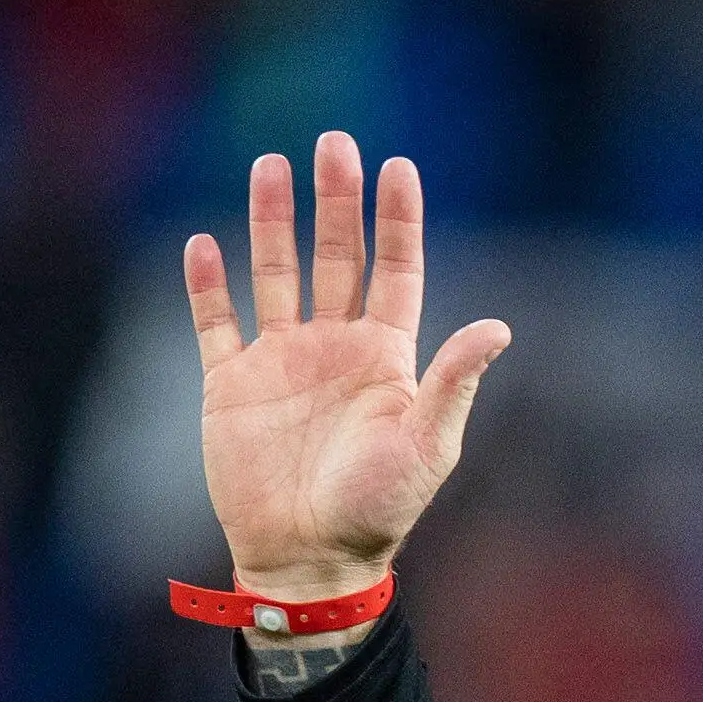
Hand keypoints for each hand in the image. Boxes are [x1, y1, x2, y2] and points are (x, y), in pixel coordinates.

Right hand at [184, 132, 509, 611]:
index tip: (398, 166)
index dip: (397, 220)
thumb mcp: (425, 445)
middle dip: (335, 200)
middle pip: (335, 256)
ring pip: (275, 272)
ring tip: (270, 165)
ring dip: (271, 221)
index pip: (395, 269)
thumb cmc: (377, 510)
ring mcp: (281, 361)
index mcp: (386, 357)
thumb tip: (498, 327)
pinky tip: (204, 242)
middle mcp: (334, 347)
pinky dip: (207, 284)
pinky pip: (216, 321)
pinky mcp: (230, 384)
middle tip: (334, 143)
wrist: (309, 559)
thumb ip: (453, 380)